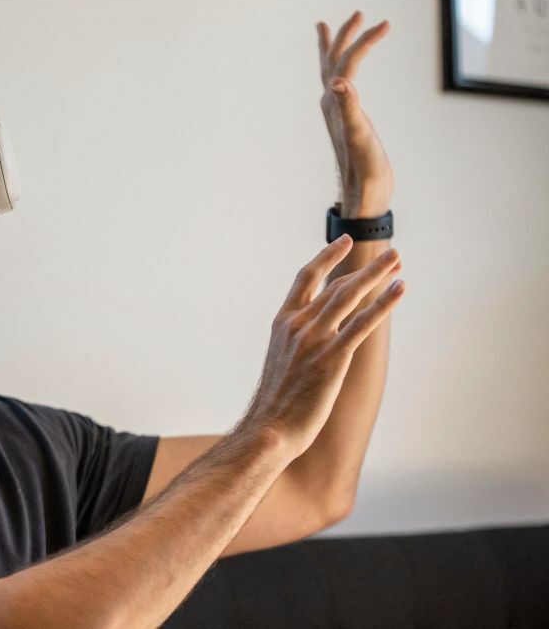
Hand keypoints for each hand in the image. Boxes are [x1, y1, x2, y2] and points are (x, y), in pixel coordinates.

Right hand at [237, 235, 404, 458]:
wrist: (269, 428)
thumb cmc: (275, 404)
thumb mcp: (281, 362)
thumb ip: (297, 343)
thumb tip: (312, 339)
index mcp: (282, 323)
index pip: (305, 278)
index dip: (326, 257)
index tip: (344, 242)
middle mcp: (297, 325)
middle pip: (336, 284)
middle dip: (366, 267)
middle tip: (391, 254)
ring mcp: (314, 340)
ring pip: (349, 295)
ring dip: (377, 274)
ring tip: (397, 260)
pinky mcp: (332, 358)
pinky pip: (363, 324)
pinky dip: (384, 304)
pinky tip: (400, 289)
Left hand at [317, 11, 393, 216]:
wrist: (363, 192)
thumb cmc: (363, 166)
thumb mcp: (358, 134)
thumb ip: (347, 107)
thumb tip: (337, 82)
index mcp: (334, 102)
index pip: (347, 62)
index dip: (365, 41)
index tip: (387, 24)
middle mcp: (331, 103)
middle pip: (332, 61)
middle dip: (343, 36)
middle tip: (358, 14)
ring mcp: (337, 111)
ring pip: (332, 72)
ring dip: (334, 49)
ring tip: (331, 30)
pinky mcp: (345, 121)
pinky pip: (340, 88)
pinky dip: (343, 73)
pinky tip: (345, 79)